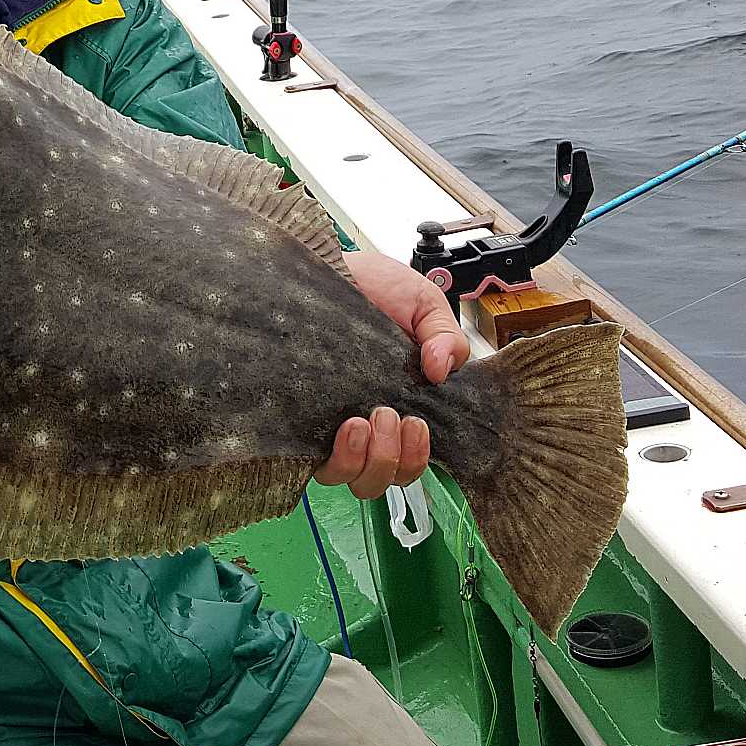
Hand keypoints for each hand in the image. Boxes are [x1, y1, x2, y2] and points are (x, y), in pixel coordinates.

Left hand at [316, 250, 472, 499]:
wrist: (324, 265)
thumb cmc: (372, 287)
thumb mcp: (422, 305)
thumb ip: (445, 337)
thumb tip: (444, 371)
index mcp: (400, 404)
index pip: (411, 458)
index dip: (417, 459)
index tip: (418, 429)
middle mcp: (365, 422)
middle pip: (382, 479)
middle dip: (395, 460)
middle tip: (392, 415)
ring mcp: (330, 425)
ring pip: (351, 478)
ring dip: (370, 461)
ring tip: (366, 420)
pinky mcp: (301, 422)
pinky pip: (317, 465)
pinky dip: (339, 457)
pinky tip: (346, 425)